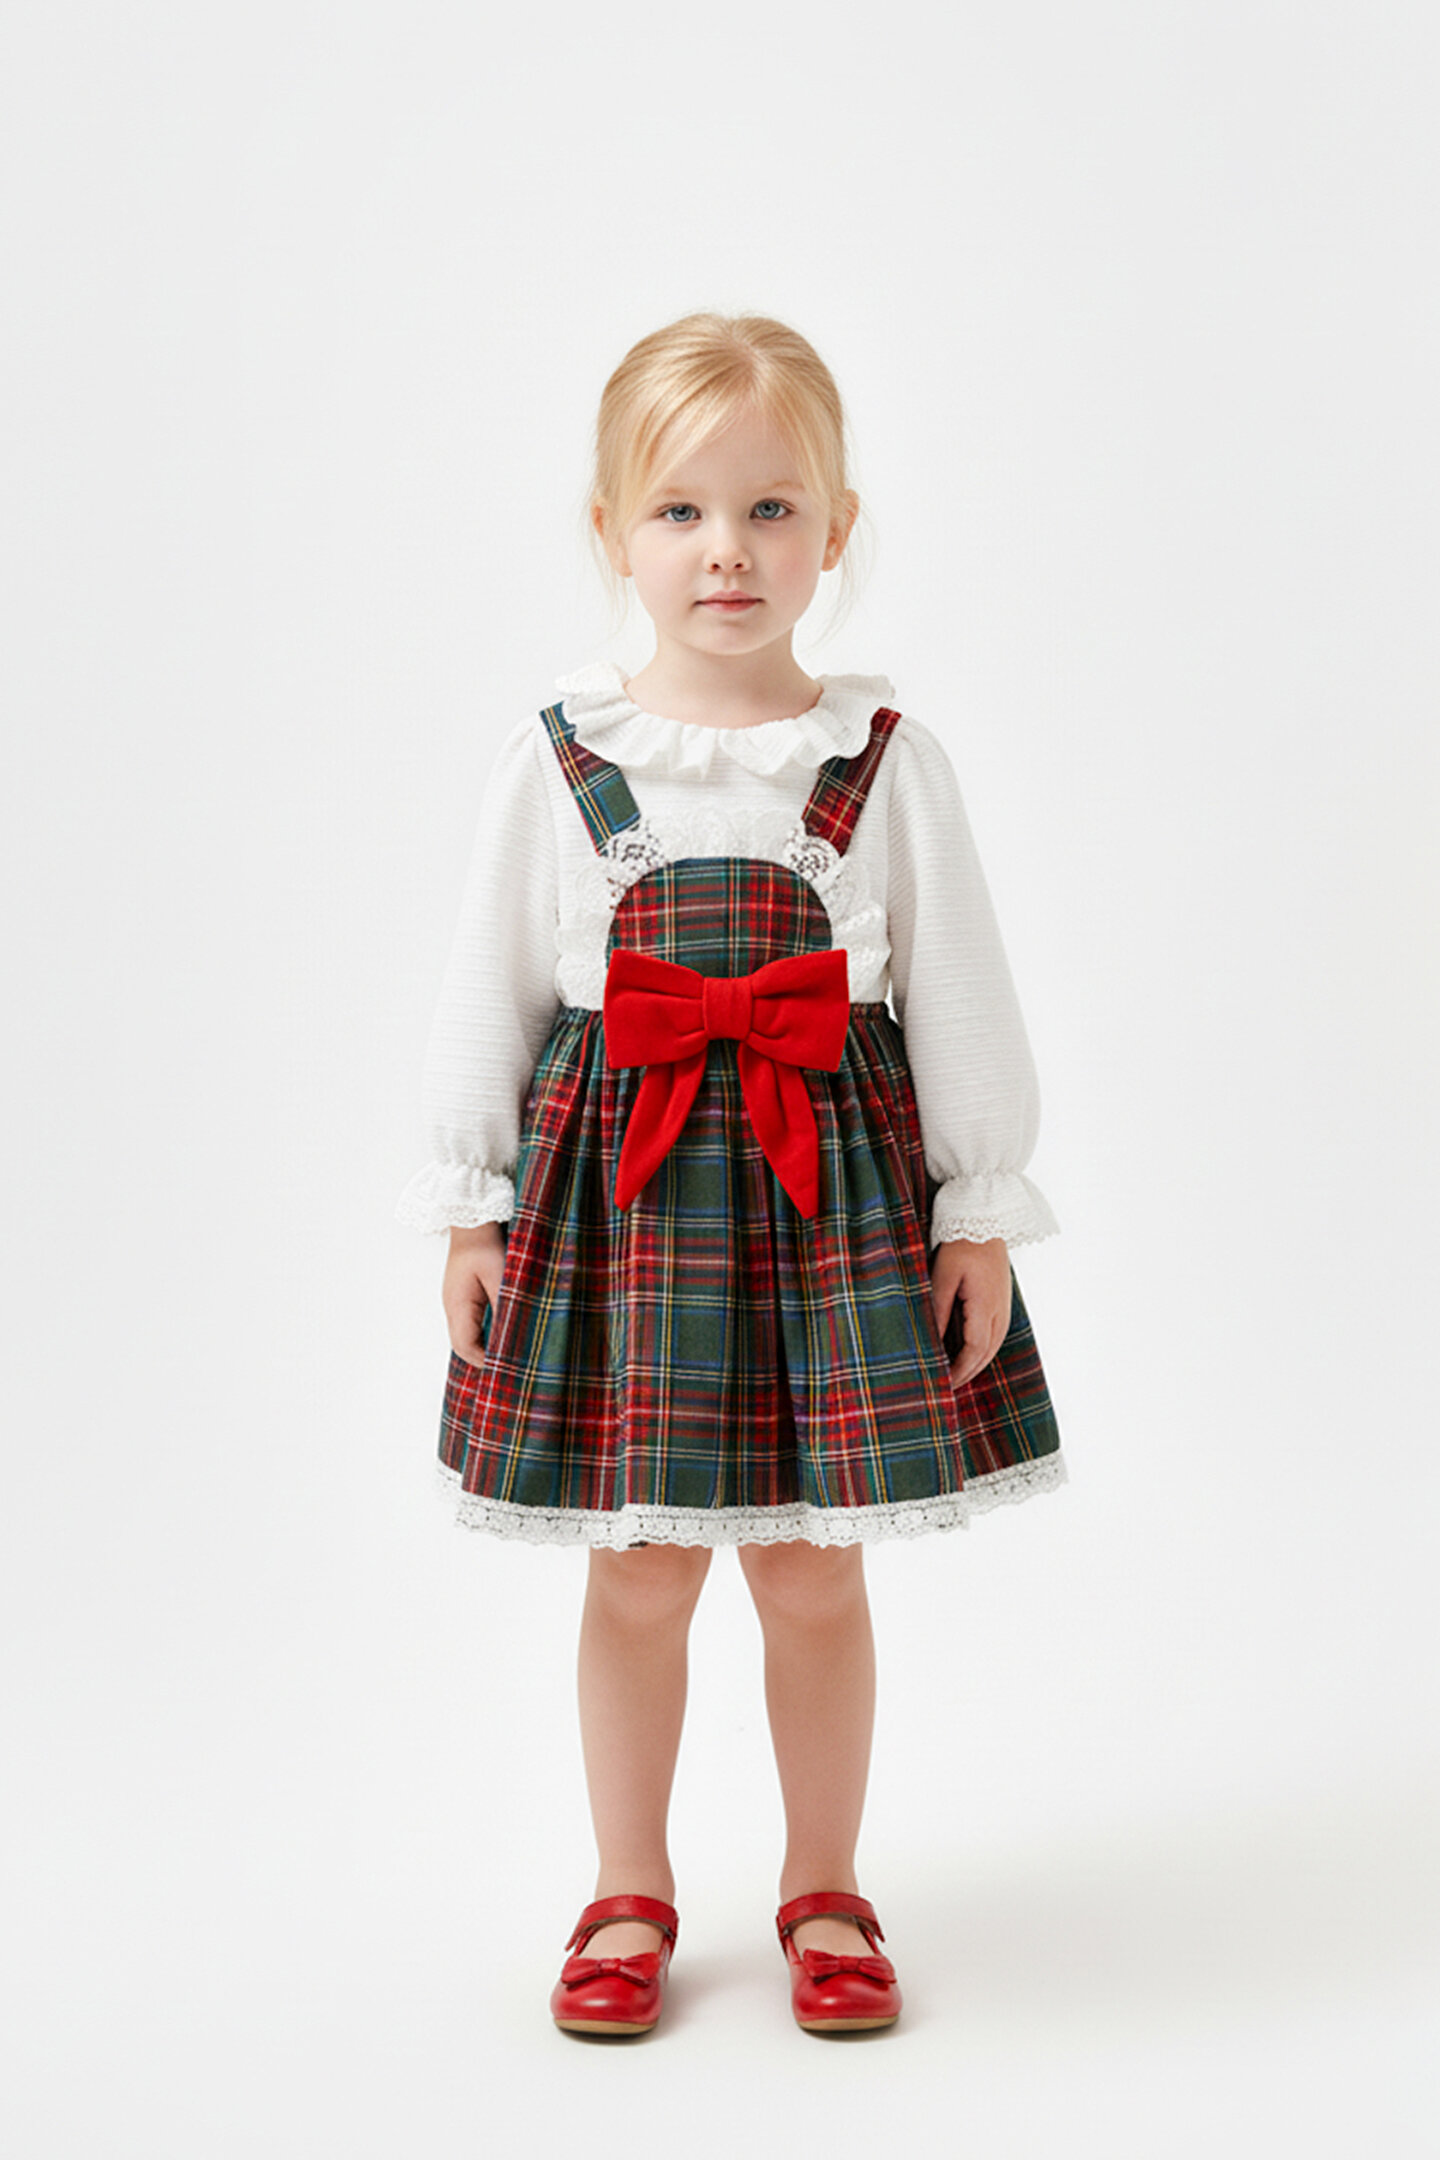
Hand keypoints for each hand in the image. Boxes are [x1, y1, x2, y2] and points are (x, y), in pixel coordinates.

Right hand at [443, 1223, 505, 1365]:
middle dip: (482, 1359)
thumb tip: (511, 1336)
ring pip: (464, 1336)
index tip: (506, 1368)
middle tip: (507, 1367)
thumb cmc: (485, 1245)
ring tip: (503, 1356)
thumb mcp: (501, 1278)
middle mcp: (452, 1307)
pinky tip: (496, 1335)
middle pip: (462, 1345)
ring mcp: (454, 1302)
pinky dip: (480, 1335)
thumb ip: (505, 1308)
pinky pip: (467, 1324)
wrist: (473, 1223)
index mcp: (459, 1305)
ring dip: (481, 1347)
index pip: (465, 1346)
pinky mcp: (461, 1296)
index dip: (484, 1361)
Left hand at [930, 1236, 1011, 1389]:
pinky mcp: (1001, 1300)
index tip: (943, 1383)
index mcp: (986, 1306)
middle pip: (986, 1354)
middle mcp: (1000, 1311)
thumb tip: (933, 1342)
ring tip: (956, 1376)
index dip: (959, 1371)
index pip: (974, 1351)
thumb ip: (939, 1311)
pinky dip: (981, 1349)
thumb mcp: (943, 1277)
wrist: (984, 1219)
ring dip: (975, 1363)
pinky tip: (967, 1353)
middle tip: (948, 1388)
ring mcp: (1003, 1306)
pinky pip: (993, 1334)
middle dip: (967, 1373)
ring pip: (992, 1346)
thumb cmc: (961, 1244)